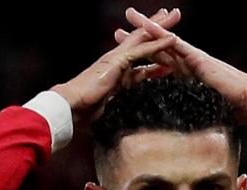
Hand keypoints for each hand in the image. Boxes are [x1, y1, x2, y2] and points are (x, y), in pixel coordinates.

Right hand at [51, 8, 180, 122]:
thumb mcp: (112, 106)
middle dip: (157, 28)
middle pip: (142, 40)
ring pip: (143, 38)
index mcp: (118, 71)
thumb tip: (132, 116)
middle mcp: (117, 60)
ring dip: (160, 27)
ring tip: (175, 15)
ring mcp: (117, 58)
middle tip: (172, 16)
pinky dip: (158, 44)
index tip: (169, 46)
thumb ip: (122, 103)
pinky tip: (172, 38)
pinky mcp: (118, 61)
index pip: (140, 56)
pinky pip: (142, 50)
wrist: (71, 107)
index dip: (155, 49)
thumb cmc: (86, 110)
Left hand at [115, 7, 246, 122]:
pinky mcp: (198, 59)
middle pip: (157, 49)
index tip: (124, 58)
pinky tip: (148, 27)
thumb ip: (185, 112)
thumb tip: (172, 127)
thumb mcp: (197, 111)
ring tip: (130, 17)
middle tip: (118, 31)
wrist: (245, 104)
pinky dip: (162, 35)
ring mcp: (192, 59)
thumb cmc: (227, 111)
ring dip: (146, 28)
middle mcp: (186, 65)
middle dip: (138, 39)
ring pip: (164, 41)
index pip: (159, 66)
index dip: (142, 60)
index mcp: (185, 77)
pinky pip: (176, 45)